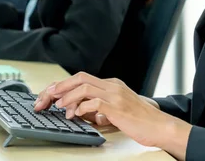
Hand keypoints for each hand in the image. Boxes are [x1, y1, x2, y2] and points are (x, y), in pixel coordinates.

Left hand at [33, 72, 191, 157]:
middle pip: (79, 77)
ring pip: (84, 86)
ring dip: (67, 96)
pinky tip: (74, 114)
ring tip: (58, 106)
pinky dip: (81, 107)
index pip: (81, 78)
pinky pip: (94, 102)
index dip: (62, 85)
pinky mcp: (117, 107)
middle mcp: (112, 86)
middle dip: (59, 87)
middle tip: (45, 98)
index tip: (48, 94)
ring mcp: (115, 95)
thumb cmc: (139, 121)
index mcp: (111, 84)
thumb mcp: (116, 110)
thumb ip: (98, 107)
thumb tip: (76, 110)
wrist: (160, 127)